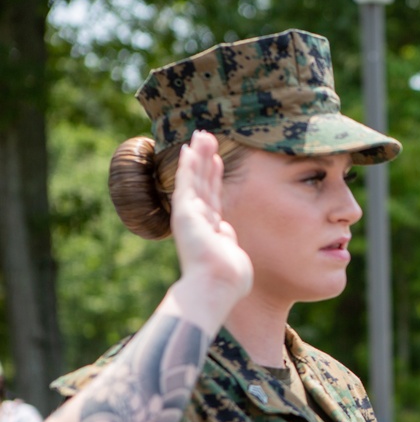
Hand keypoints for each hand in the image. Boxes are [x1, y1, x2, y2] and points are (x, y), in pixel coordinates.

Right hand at [170, 131, 252, 309]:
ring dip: (199, 155)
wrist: (215, 288)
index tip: (218, 159)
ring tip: (202, 134)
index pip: (214, 197)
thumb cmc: (228, 281)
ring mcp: (191, 216)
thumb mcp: (232, 256)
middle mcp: (199, 220)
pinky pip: (188, 184)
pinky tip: (190, 149)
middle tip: (207, 137)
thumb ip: (228, 242)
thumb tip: (226, 233)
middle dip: (206, 159)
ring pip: (196, 178)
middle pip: (203, 183)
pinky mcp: (186, 213)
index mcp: (211, 230)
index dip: (215, 177)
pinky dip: (189, 165)